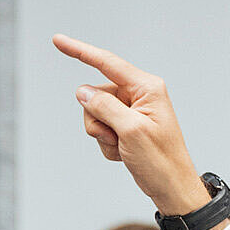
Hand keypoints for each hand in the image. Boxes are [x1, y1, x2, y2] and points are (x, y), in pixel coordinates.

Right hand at [52, 34, 213, 218]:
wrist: (171, 188)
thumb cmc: (160, 160)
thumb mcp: (130, 131)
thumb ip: (104, 106)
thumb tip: (82, 91)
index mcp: (146, 88)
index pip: (107, 63)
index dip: (80, 51)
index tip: (58, 41)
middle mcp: (139, 95)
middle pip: (96, 95)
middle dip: (97, 119)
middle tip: (116, 138)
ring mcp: (132, 111)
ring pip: (95, 114)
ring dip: (102, 135)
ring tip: (122, 148)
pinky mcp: (126, 127)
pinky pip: (102, 129)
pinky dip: (107, 145)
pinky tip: (124, 154)